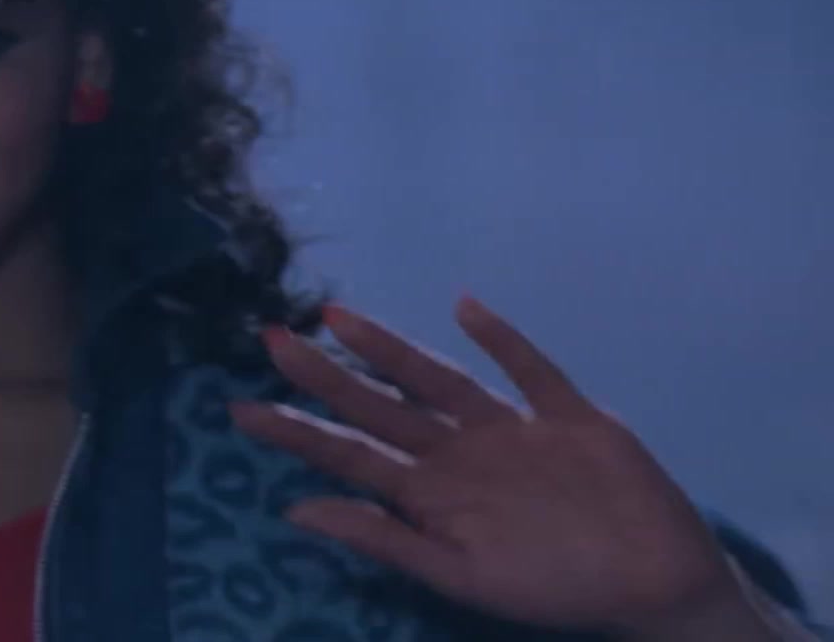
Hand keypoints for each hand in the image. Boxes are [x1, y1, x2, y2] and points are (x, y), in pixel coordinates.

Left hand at [229, 296, 754, 636]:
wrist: (656, 587)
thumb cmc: (556, 589)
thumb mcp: (458, 575)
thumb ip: (383, 539)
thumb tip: (295, 511)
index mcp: (431, 494)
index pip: (350, 454)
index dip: (297, 430)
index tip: (239, 406)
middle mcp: (459, 452)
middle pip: (380, 406)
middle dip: (326, 374)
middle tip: (271, 338)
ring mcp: (509, 429)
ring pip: (436, 378)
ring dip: (389, 347)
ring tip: (336, 315)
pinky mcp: (565, 413)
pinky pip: (529, 368)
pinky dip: (500, 337)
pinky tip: (464, 307)